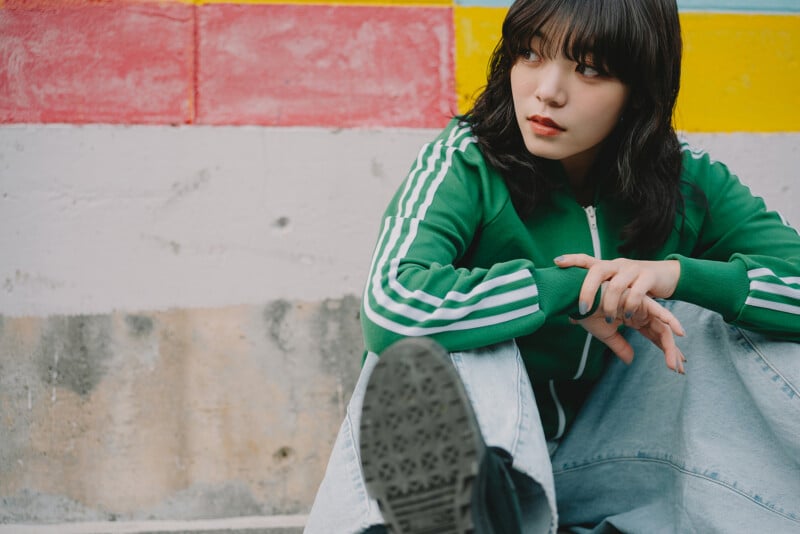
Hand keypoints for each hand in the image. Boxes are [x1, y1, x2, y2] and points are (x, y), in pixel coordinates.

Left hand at [555, 254, 679, 322]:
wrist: (666, 275)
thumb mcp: (613, 289)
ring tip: (609, 320)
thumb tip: (571, 318)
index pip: (586, 260)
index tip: (556, 262)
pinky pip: (638, 291)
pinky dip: (631, 305)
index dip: (572, 260)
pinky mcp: (649, 277)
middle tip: (583, 309)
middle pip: (598, 270)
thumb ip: (595, 302)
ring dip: (611, 304)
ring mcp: (633, 269)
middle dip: (587, 290)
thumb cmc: (633, 285)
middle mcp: (617, 265)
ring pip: (617, 284)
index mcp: (606, 267)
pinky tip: (628, 315)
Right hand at [572, 293, 685, 372]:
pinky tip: (680, 333)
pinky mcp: (639, 300)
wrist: (575, 299)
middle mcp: (639, 312)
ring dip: (670, 345)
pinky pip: (658, 311)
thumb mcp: (605, 334)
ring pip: (661, 327)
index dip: (664, 350)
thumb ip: (620, 346)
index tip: (674, 366)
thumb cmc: (586, 313)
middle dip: (671, 351)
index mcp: (633, 318)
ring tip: (676, 363)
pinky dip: (670, 320)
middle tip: (679, 369)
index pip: (653, 336)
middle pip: (661, 333)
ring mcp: (641, 306)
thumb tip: (630, 361)